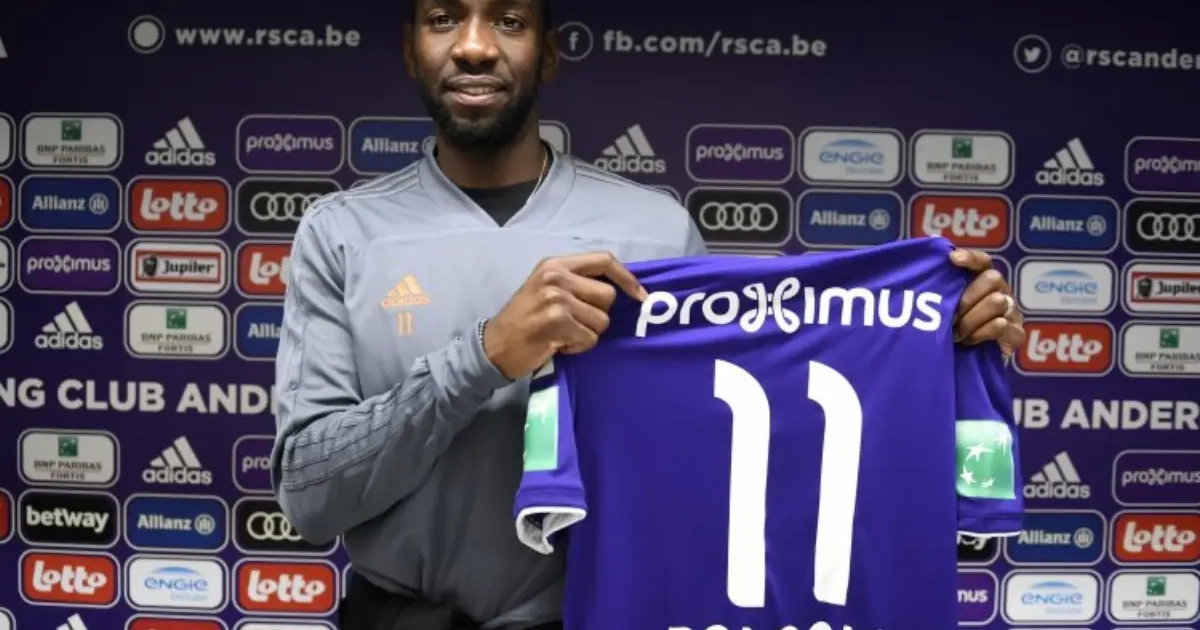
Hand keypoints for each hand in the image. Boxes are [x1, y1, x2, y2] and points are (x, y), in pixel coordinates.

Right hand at [483, 252, 646, 378]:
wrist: (494, 345)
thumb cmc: (524, 319)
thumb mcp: (546, 288)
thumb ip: (577, 282)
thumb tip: (619, 288)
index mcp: (555, 264)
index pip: (604, 260)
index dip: (627, 278)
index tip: (640, 295)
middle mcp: (556, 277)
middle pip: (608, 296)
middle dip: (598, 315)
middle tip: (576, 323)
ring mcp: (556, 299)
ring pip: (602, 320)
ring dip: (588, 334)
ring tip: (564, 334)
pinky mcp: (557, 322)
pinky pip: (590, 339)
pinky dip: (578, 347)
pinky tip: (559, 344)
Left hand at [950, 249, 1026, 357]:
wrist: (962, 366)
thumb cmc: (949, 332)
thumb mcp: (942, 308)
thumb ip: (941, 286)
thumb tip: (932, 254)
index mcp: (984, 282)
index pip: (983, 261)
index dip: (970, 257)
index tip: (951, 259)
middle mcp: (1002, 292)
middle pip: (993, 279)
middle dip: (967, 298)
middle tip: (951, 317)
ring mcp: (1013, 313)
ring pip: (997, 302)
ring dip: (971, 319)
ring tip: (957, 333)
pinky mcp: (1017, 335)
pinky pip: (1001, 325)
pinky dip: (981, 333)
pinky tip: (970, 341)